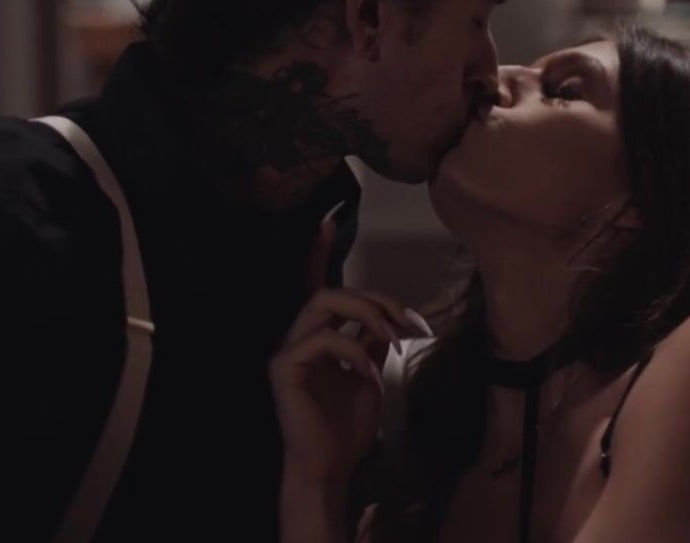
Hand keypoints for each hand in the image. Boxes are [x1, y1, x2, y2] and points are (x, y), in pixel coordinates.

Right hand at [268, 214, 423, 485]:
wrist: (330, 467)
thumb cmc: (345, 427)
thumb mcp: (369, 374)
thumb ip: (372, 343)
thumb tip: (387, 316)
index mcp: (316, 336)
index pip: (316, 286)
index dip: (317, 253)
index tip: (327, 221)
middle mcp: (297, 337)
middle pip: (331, 291)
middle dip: (373, 298)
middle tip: (405, 320)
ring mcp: (287, 351)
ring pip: (324, 305)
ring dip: (366, 315)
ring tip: (393, 340)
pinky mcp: (284, 367)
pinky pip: (325, 340)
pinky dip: (357, 353)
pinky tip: (373, 376)